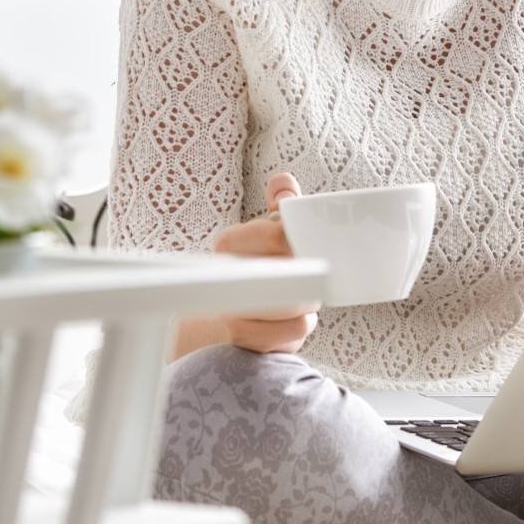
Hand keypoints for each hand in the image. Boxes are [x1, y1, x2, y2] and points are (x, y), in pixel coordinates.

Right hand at [209, 172, 319, 353]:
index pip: (276, 236)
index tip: (302, 250)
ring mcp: (231, 310)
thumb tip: (283, 183)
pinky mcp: (245, 340)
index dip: (298, 244)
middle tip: (306, 275)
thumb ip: (277, 208)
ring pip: (297, 302)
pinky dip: (300, 326)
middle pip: (290, 271)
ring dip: (307, 302)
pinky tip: (289, 322)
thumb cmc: (251, 276)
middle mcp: (226, 275)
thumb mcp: (263, 236)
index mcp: (230, 243)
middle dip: (308, 275)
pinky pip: (295, 329)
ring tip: (297, 298)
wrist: (215, 330)